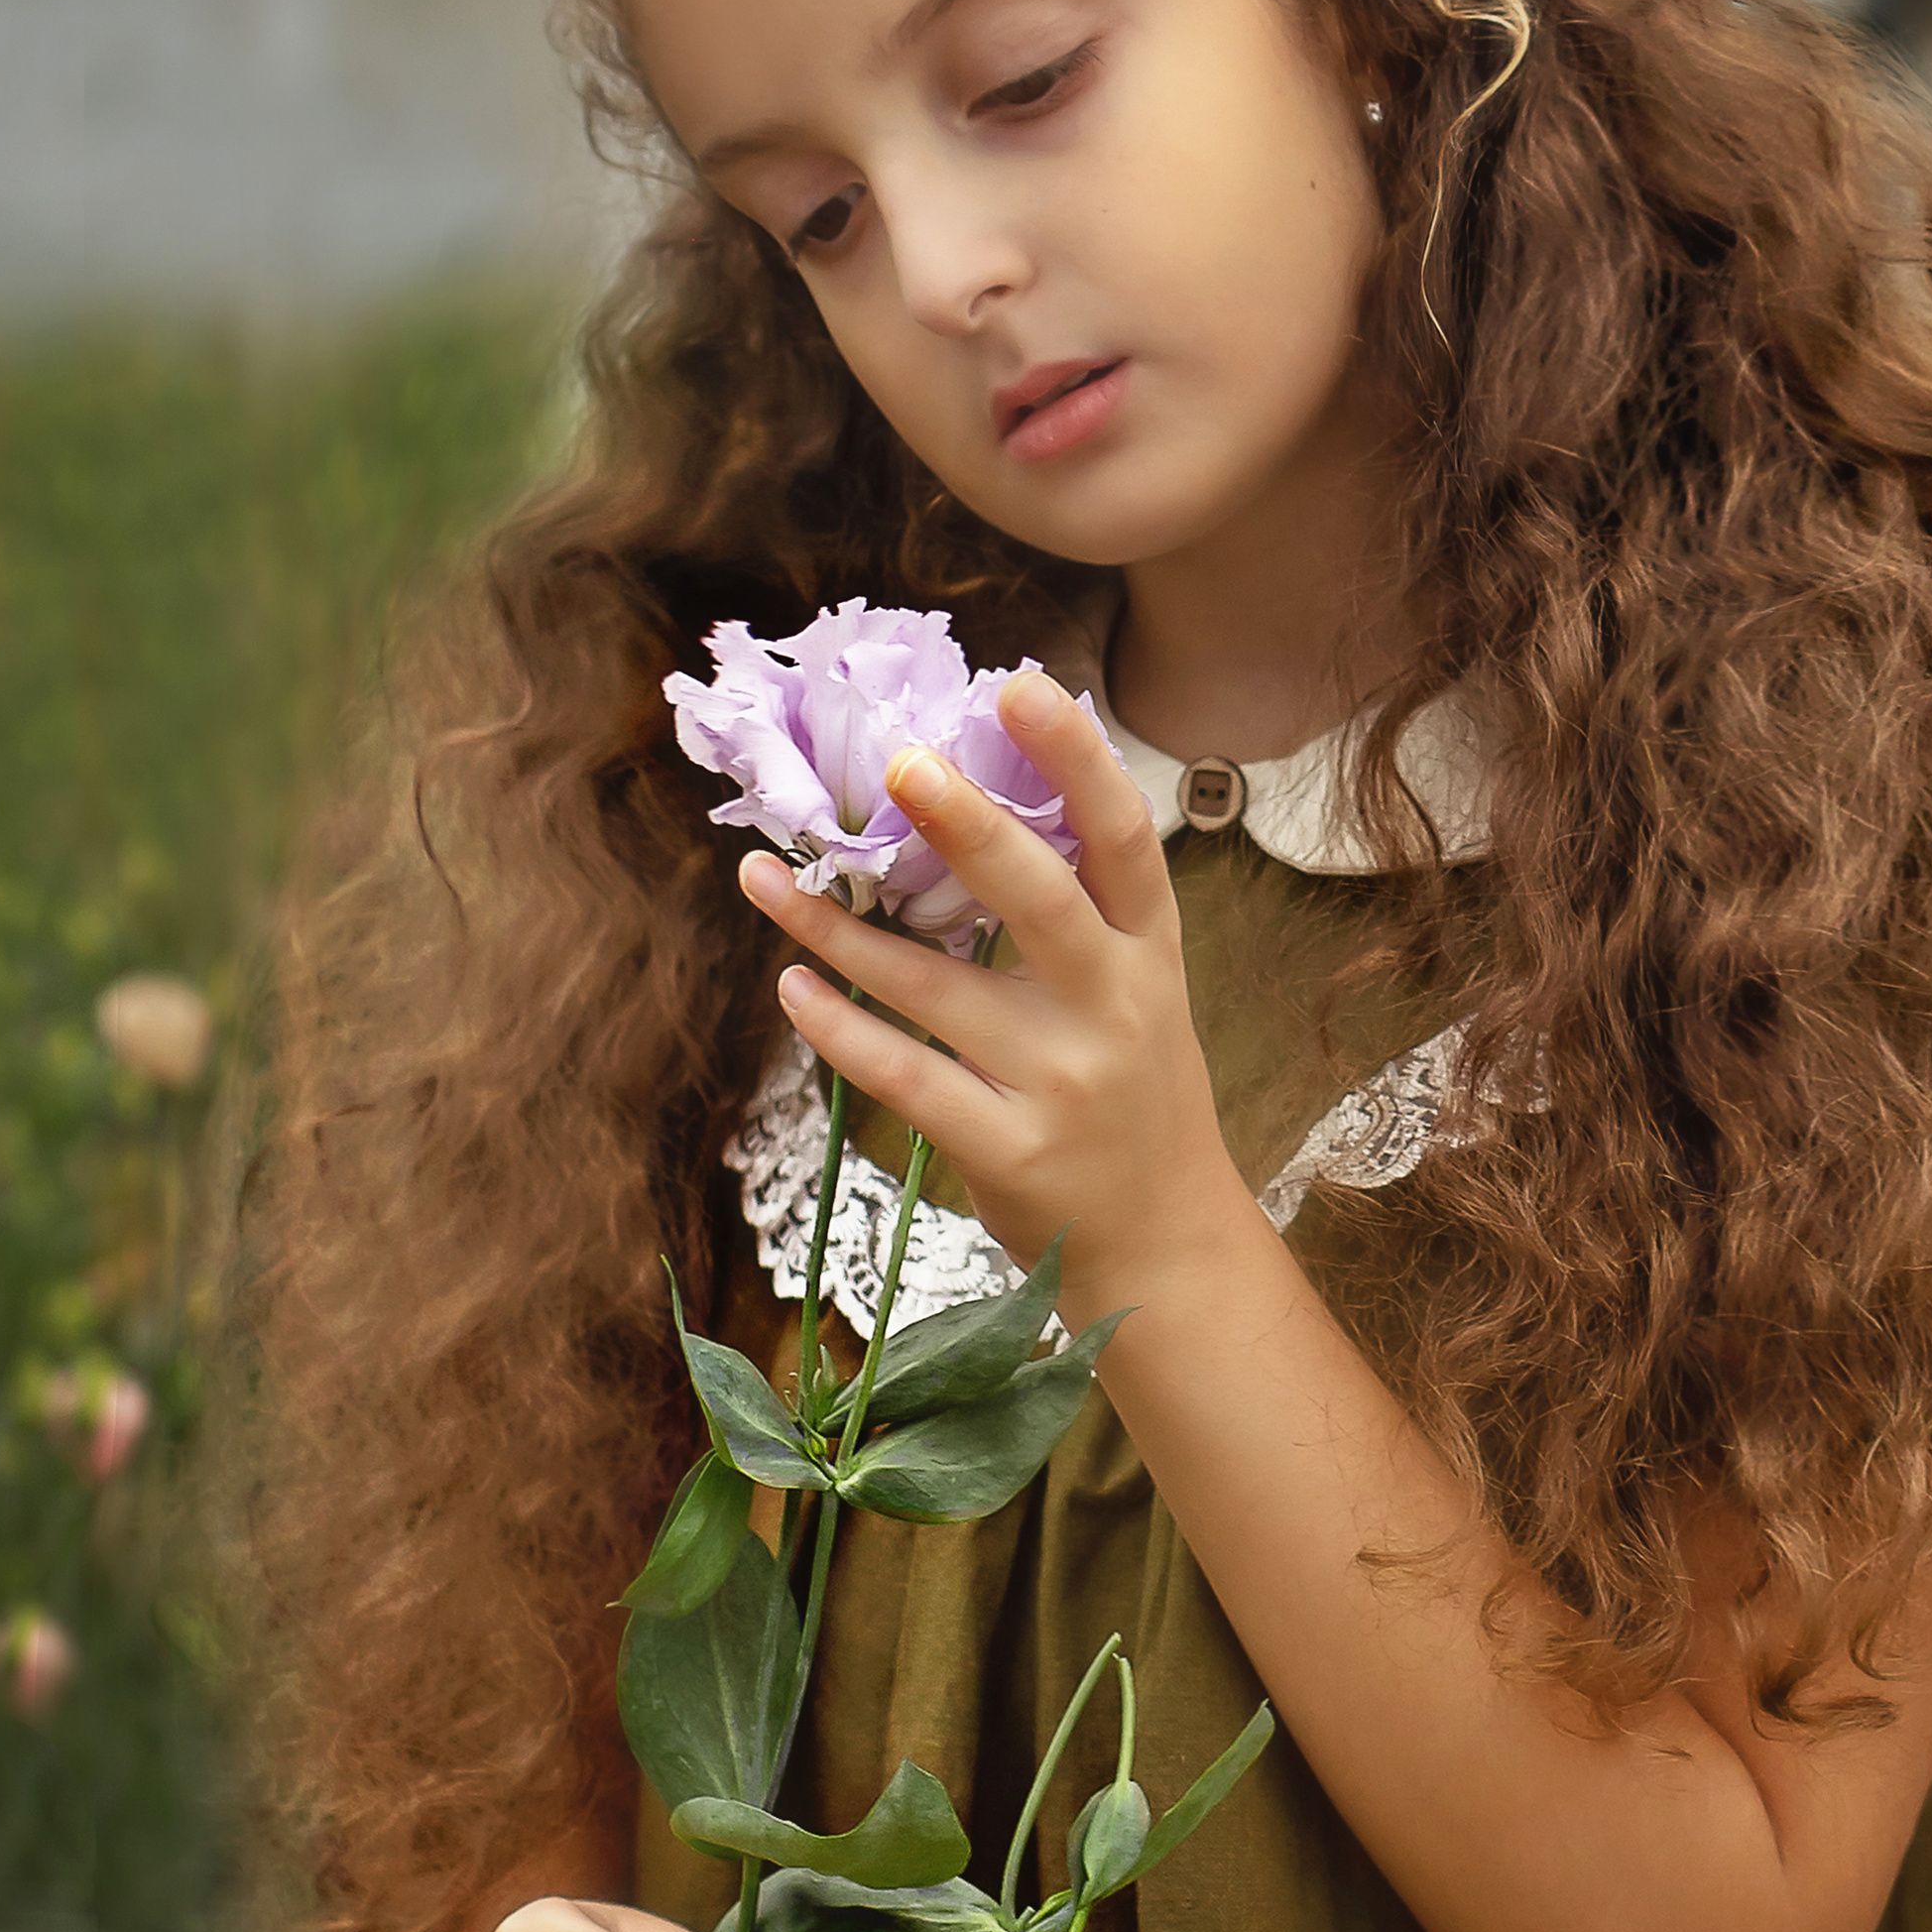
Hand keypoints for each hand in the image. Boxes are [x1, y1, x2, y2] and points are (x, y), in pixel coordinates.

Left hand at [737, 668, 1250, 1331]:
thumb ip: (1078, 914)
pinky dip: (839, 1028)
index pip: (1125, 839)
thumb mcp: (1137, 995)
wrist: (1166, 1247)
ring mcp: (1061, 1083)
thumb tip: (972, 796)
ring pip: (934, 987)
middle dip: (969, 826)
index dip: (1078, 759)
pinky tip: (793, 986)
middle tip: (897, 764)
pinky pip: (902, 1076)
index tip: (1023, 685)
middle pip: (1041, 898)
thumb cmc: (1132, 1096)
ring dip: (837, 930)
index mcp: (1152, 954)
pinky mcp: (1009, 1149)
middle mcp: (1114, 1008)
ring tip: (766, 878)